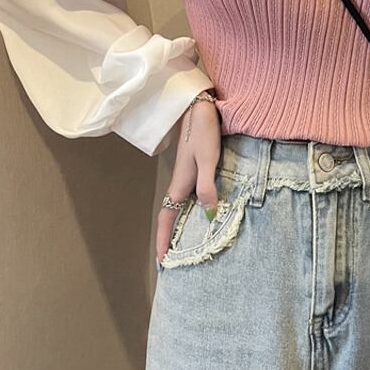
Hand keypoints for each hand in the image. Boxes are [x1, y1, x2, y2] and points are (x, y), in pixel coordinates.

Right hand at [155, 92, 221, 262]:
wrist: (200, 108)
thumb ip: (207, 185)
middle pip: (171, 216)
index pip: (166, 217)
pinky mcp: (197, 168)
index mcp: (180, 184)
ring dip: (179, 225)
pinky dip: (191, 210)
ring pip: (180, 207)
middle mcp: (181, 183)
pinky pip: (191, 196)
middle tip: (173, 260)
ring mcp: (188, 175)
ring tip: (184, 243)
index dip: (164, 239)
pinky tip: (202, 214)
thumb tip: (208, 213)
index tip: (162, 262)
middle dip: (169, 238)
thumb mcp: (208, 159)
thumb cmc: (203, 132)